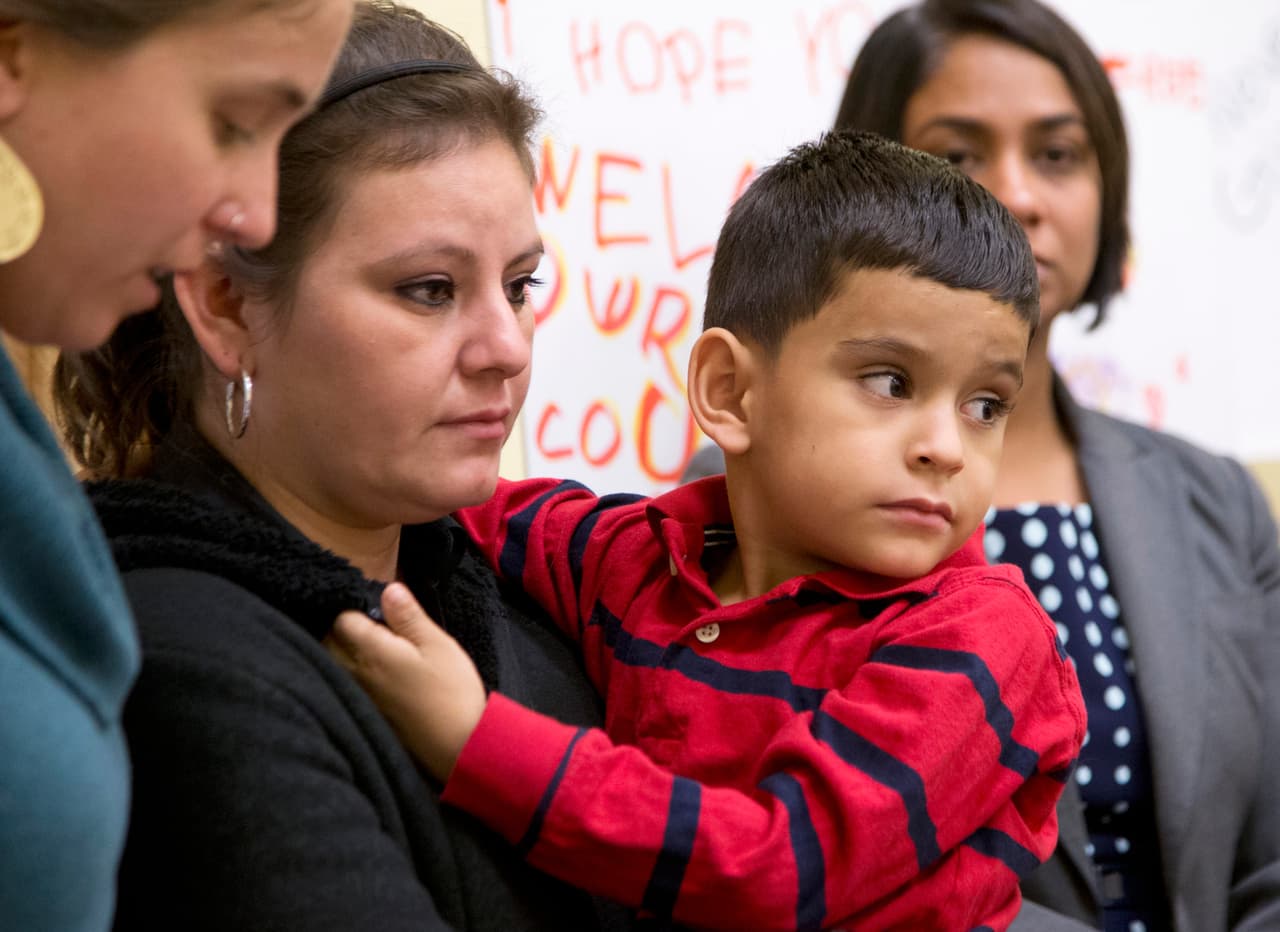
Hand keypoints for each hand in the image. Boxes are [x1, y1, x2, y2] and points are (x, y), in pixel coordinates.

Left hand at [326, 582, 486, 781]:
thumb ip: (408, 616)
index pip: (341, 618)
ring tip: (372, 643)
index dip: (354, 604)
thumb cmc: (452, 693)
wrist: (458, 746)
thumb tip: (387, 589)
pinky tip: (375, 671)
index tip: (374, 603)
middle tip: (372, 620)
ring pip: (333, 662)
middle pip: (329, 640)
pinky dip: (349, 671)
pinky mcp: (365, 711)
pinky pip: (343, 683)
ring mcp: (357, 696)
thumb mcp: (437, 645)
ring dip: (343, 648)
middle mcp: (355, 674)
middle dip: (343, 625)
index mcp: (371, 653)